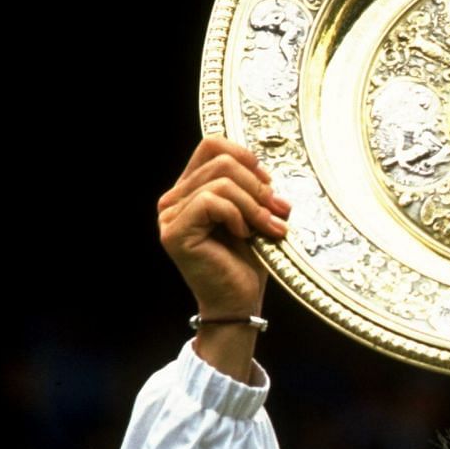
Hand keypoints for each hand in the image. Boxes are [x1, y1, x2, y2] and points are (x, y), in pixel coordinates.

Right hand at [157, 136, 290, 315]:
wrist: (240, 303)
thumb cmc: (247, 262)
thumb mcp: (254, 214)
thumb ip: (251, 187)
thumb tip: (266, 168)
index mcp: (190, 190)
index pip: (211, 145)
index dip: (244, 155)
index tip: (269, 182)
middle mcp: (173, 200)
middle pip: (220, 162)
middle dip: (258, 186)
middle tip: (280, 211)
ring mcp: (170, 216)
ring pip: (220, 182)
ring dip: (254, 205)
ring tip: (270, 228)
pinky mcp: (175, 233)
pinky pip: (211, 202)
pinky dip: (237, 215)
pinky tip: (245, 235)